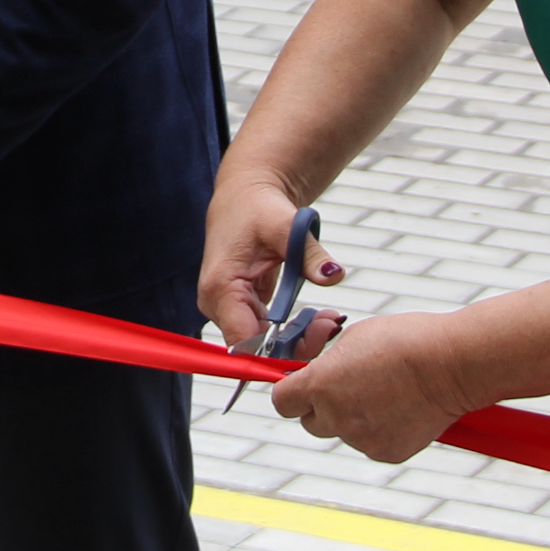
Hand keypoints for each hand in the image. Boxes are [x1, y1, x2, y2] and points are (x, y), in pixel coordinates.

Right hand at [198, 178, 342, 352]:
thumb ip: (310, 254)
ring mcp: (225, 308)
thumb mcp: (287, 226)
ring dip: (297, 339)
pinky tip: (316, 318)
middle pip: (254, 347)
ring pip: (262, 344)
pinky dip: (292, 330)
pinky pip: (265, 332)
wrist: (246, 197)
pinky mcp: (238, 308)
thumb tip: (333, 275)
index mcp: (220, 287)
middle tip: (332, 324)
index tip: (317, 338)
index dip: (279, 353)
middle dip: (296, 344)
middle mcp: (216, 303)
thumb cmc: (258, 207)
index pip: (244, 342)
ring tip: (329, 320)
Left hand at [267, 310, 470, 464]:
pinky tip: (401, 408)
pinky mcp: (386, 452)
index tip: (302, 385)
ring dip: (353, 417)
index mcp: (320, 385)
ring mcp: (361, 438)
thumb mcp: (353, 339)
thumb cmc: (404, 341)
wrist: (451, 364)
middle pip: (310, 422)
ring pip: (343, 432)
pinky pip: (370, 442)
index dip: (291, 392)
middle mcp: (335, 417)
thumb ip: (327, 364)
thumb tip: (316, 374)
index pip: (283, 401)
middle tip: (347, 387)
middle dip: (321, 406)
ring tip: (385, 392)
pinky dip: (379, 430)